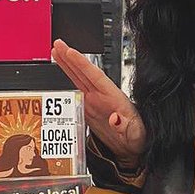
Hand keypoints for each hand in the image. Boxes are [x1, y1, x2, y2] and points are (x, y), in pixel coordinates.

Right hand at [53, 39, 145, 165]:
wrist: (132, 149)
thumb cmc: (138, 139)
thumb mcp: (136, 134)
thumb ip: (126, 127)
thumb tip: (116, 119)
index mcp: (113, 98)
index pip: (95, 76)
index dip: (82, 63)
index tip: (71, 52)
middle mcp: (103, 97)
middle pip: (84, 73)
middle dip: (70, 58)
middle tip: (58, 44)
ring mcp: (95, 102)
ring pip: (78, 79)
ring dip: (67, 66)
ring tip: (56, 53)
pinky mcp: (89, 111)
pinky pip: (75, 93)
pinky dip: (66, 83)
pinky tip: (60, 75)